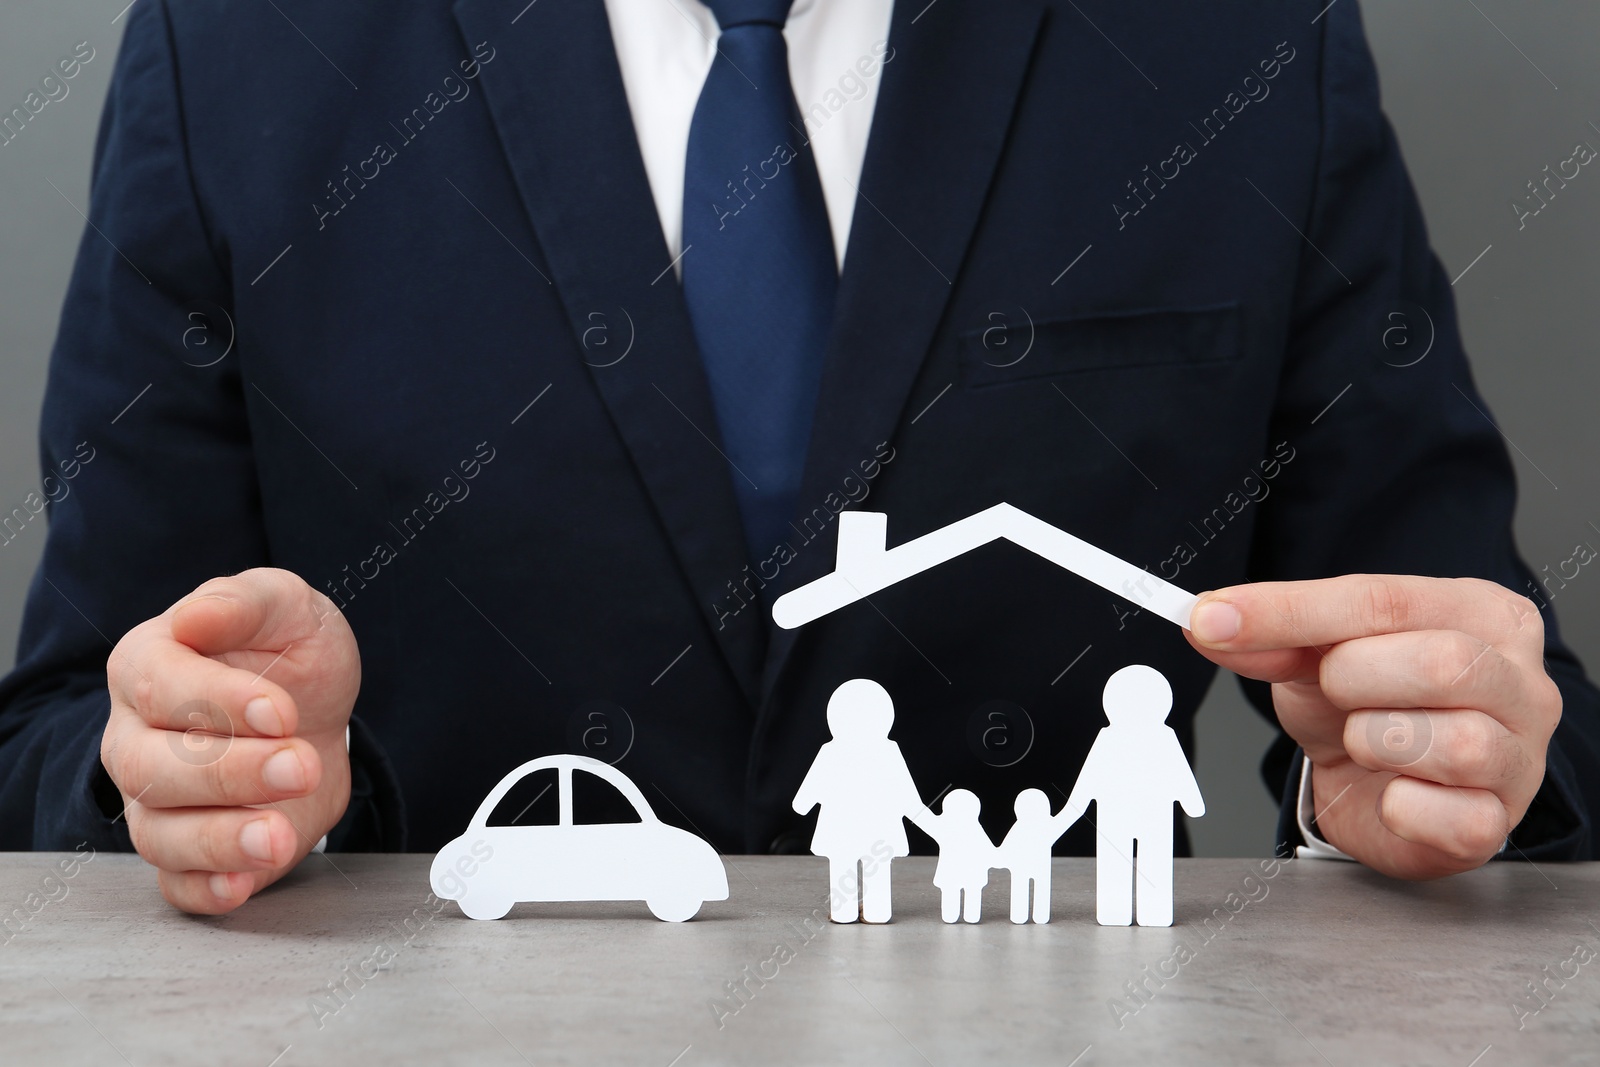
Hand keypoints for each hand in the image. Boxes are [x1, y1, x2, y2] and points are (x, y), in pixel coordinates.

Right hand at [102, 568, 360, 912]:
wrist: (315, 712)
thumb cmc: (288, 653)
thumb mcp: (283, 607)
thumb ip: (242, 604)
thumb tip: (195, 617)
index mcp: (148, 666)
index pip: (160, 687)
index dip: (217, 702)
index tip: (281, 712)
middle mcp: (136, 738)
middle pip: (153, 769)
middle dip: (231, 773)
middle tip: (301, 766)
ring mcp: (155, 802)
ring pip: (159, 834)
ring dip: (220, 840)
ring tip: (277, 836)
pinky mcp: (190, 853)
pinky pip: (177, 885)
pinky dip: (205, 890)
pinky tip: (241, 884)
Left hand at [1185, 574, 1559, 878]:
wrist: (1375, 784)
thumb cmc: (1364, 704)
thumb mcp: (1313, 654)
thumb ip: (1270, 633)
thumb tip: (1210, 618)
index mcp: (1482, 614)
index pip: (1384, 600)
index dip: (1290, 610)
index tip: (1214, 618)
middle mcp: (1522, 681)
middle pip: (1440, 663)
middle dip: (1353, 679)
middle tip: (1335, 692)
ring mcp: (1521, 758)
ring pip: (1454, 743)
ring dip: (1375, 742)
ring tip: (1365, 741)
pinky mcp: (1497, 824)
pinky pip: (1452, 817)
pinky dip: (1400, 806)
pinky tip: (1390, 791)